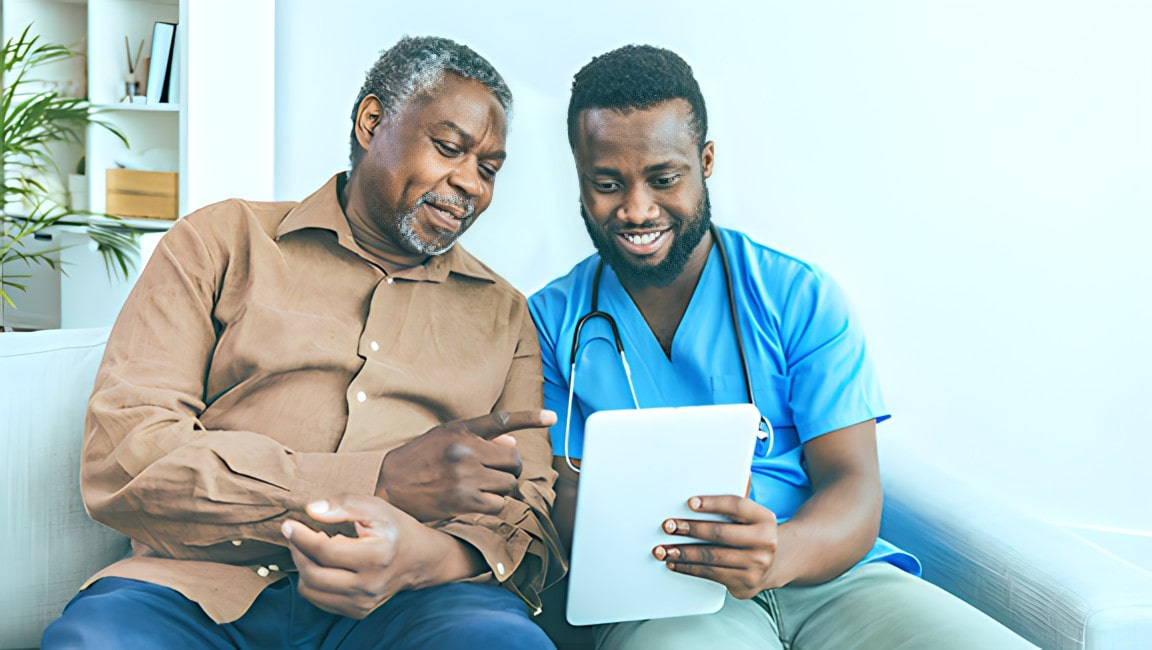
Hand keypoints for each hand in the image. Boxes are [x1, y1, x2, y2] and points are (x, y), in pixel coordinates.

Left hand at [282, 494, 471, 618]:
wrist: (419, 559)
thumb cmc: (395, 529)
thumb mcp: (375, 507)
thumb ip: (343, 505)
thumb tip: (311, 510)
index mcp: (376, 556)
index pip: (325, 551)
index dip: (301, 537)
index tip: (289, 524)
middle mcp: (369, 585)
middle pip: (313, 574)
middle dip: (297, 552)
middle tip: (296, 535)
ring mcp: (363, 602)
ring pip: (311, 591)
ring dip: (302, 567)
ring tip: (310, 548)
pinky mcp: (357, 611)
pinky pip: (319, 600)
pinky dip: (313, 581)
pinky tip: (322, 564)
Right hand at [379, 410, 555, 521]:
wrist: (390, 486)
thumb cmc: (419, 459)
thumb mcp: (444, 438)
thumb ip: (478, 437)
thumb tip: (513, 441)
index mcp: (461, 430)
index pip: (502, 420)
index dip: (530, 418)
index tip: (552, 418)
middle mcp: (466, 450)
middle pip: (513, 460)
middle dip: (510, 469)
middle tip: (496, 473)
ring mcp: (466, 476)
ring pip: (509, 485)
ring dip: (501, 489)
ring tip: (481, 487)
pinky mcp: (464, 501)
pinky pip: (498, 505)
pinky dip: (492, 505)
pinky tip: (475, 501)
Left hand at [653, 495, 778, 598]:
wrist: (772, 565)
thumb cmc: (752, 533)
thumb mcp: (751, 515)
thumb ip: (734, 501)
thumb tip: (726, 476)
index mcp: (765, 519)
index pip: (736, 506)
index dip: (712, 503)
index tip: (690, 502)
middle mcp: (764, 543)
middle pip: (720, 533)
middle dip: (691, 529)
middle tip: (669, 526)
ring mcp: (756, 565)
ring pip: (712, 557)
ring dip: (683, 553)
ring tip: (664, 549)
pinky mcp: (744, 583)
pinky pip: (710, 574)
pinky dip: (689, 568)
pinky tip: (674, 563)